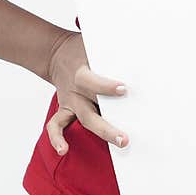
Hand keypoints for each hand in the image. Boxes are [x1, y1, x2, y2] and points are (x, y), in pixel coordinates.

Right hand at [44, 29, 129, 154]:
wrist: (55, 53)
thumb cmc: (81, 49)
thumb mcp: (92, 43)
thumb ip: (110, 50)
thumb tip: (140, 48)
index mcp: (81, 73)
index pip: (93, 82)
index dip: (106, 87)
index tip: (124, 89)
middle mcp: (75, 91)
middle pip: (90, 112)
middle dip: (108, 126)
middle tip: (126, 138)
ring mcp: (70, 102)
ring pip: (83, 120)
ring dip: (100, 132)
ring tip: (118, 143)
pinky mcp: (65, 110)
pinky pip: (56, 126)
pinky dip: (57, 139)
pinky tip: (64, 151)